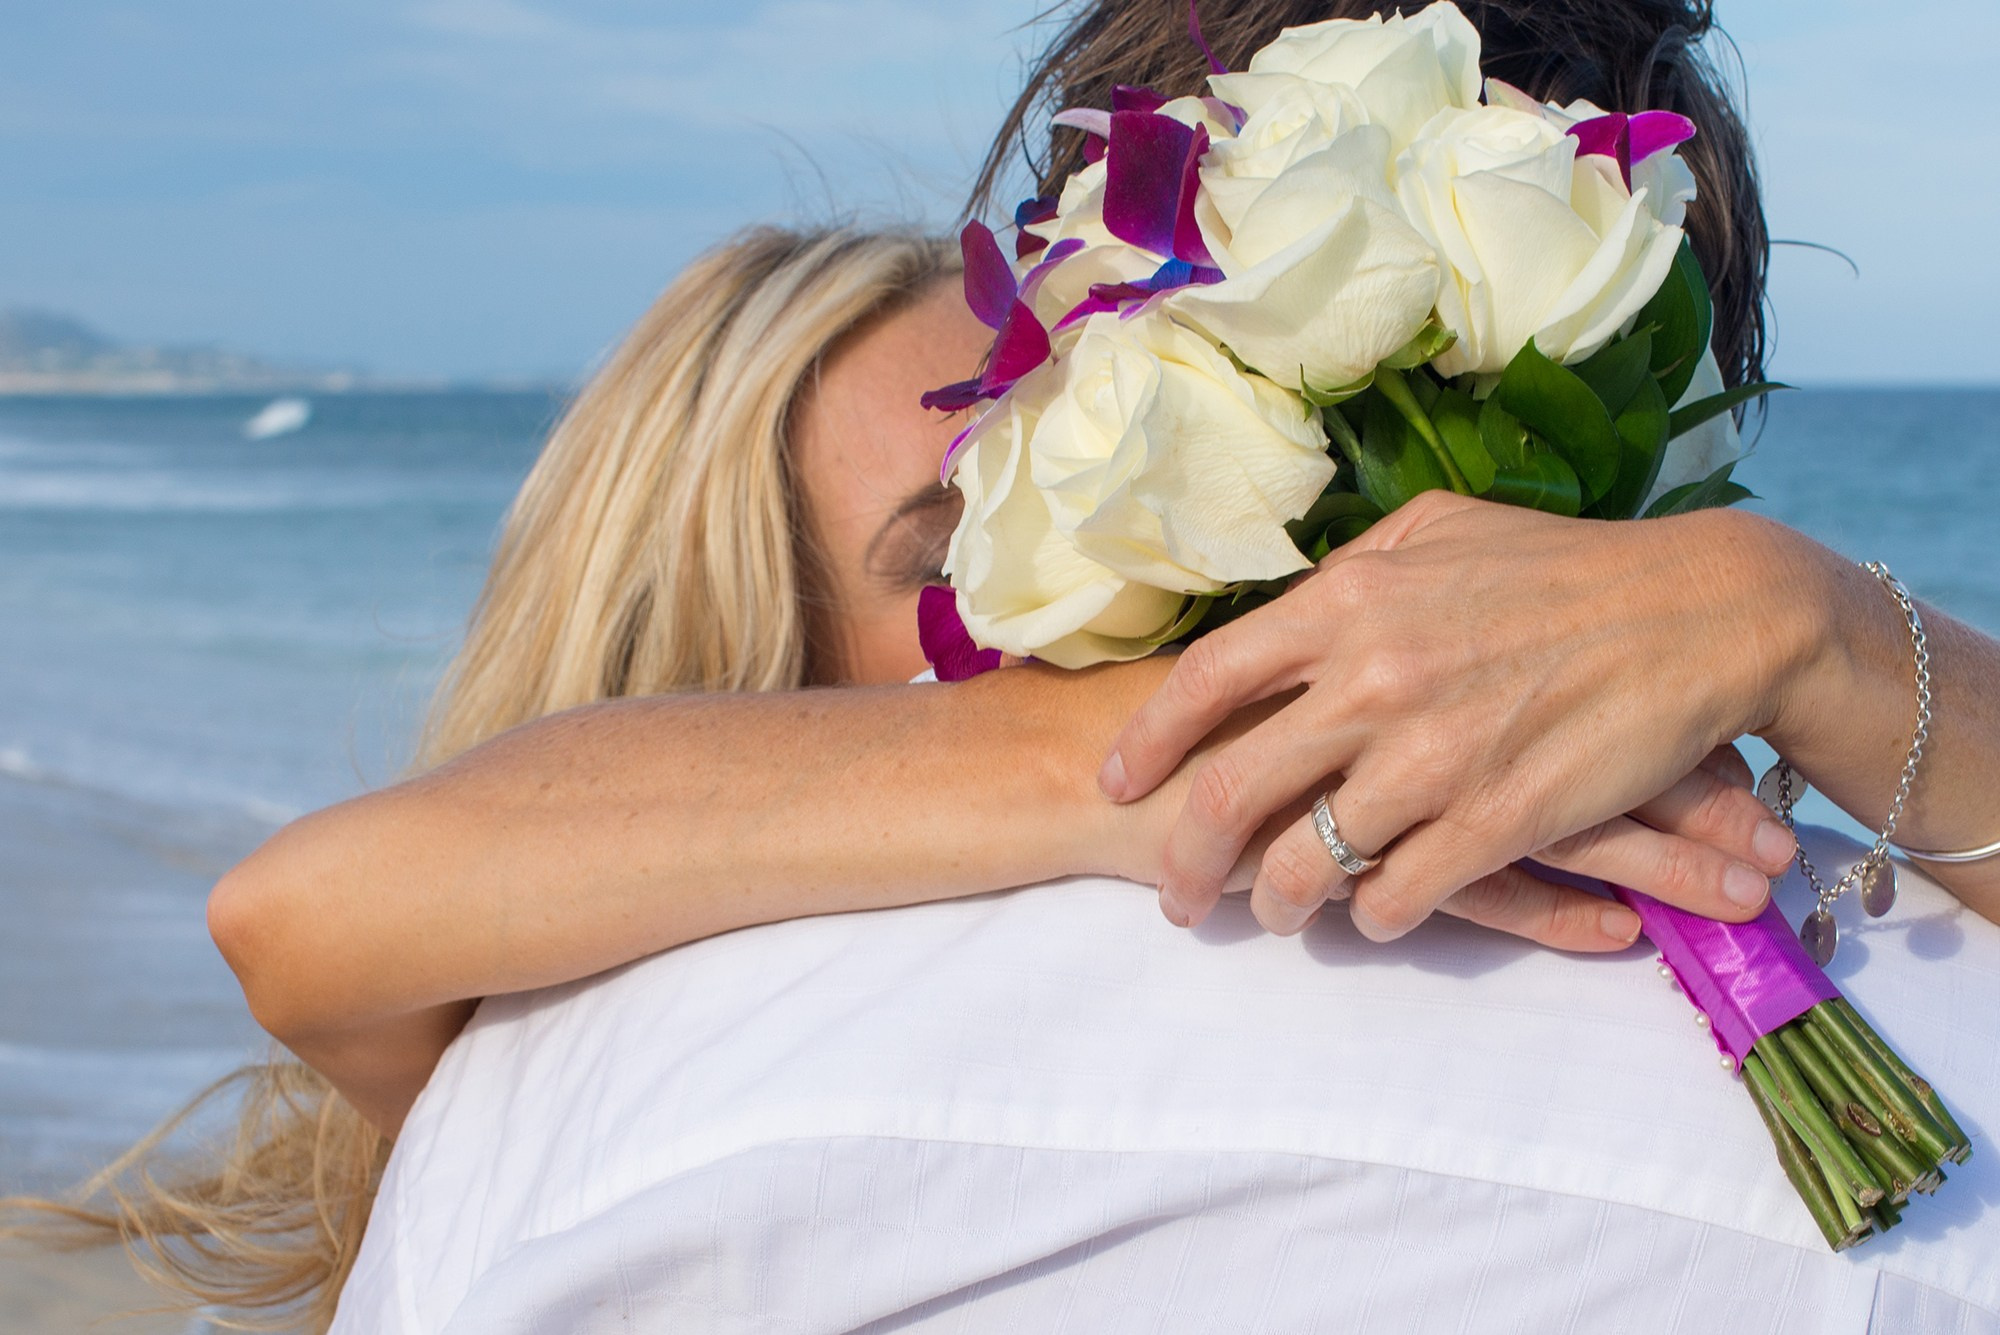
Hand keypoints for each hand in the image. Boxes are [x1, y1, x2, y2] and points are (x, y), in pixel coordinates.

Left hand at [1098, 492, 1807, 942]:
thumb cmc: (1567, 568)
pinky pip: (1399, 896)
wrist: (1701, 614)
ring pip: (1309, 861)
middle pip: (1231, 790)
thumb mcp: (1442, 531)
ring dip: (1279, 903)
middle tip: (1176, 895)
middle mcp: (1372, 679)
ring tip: (1274, 916)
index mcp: (1349, 603)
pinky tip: (1371, 917)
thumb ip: (1353, 569)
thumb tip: (1289, 601)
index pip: (1208, 679)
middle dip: (1186, 859)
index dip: (1147, 740)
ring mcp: (1432, 756)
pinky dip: (1372, 918)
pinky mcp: (1497, 819)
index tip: (1114, 783)